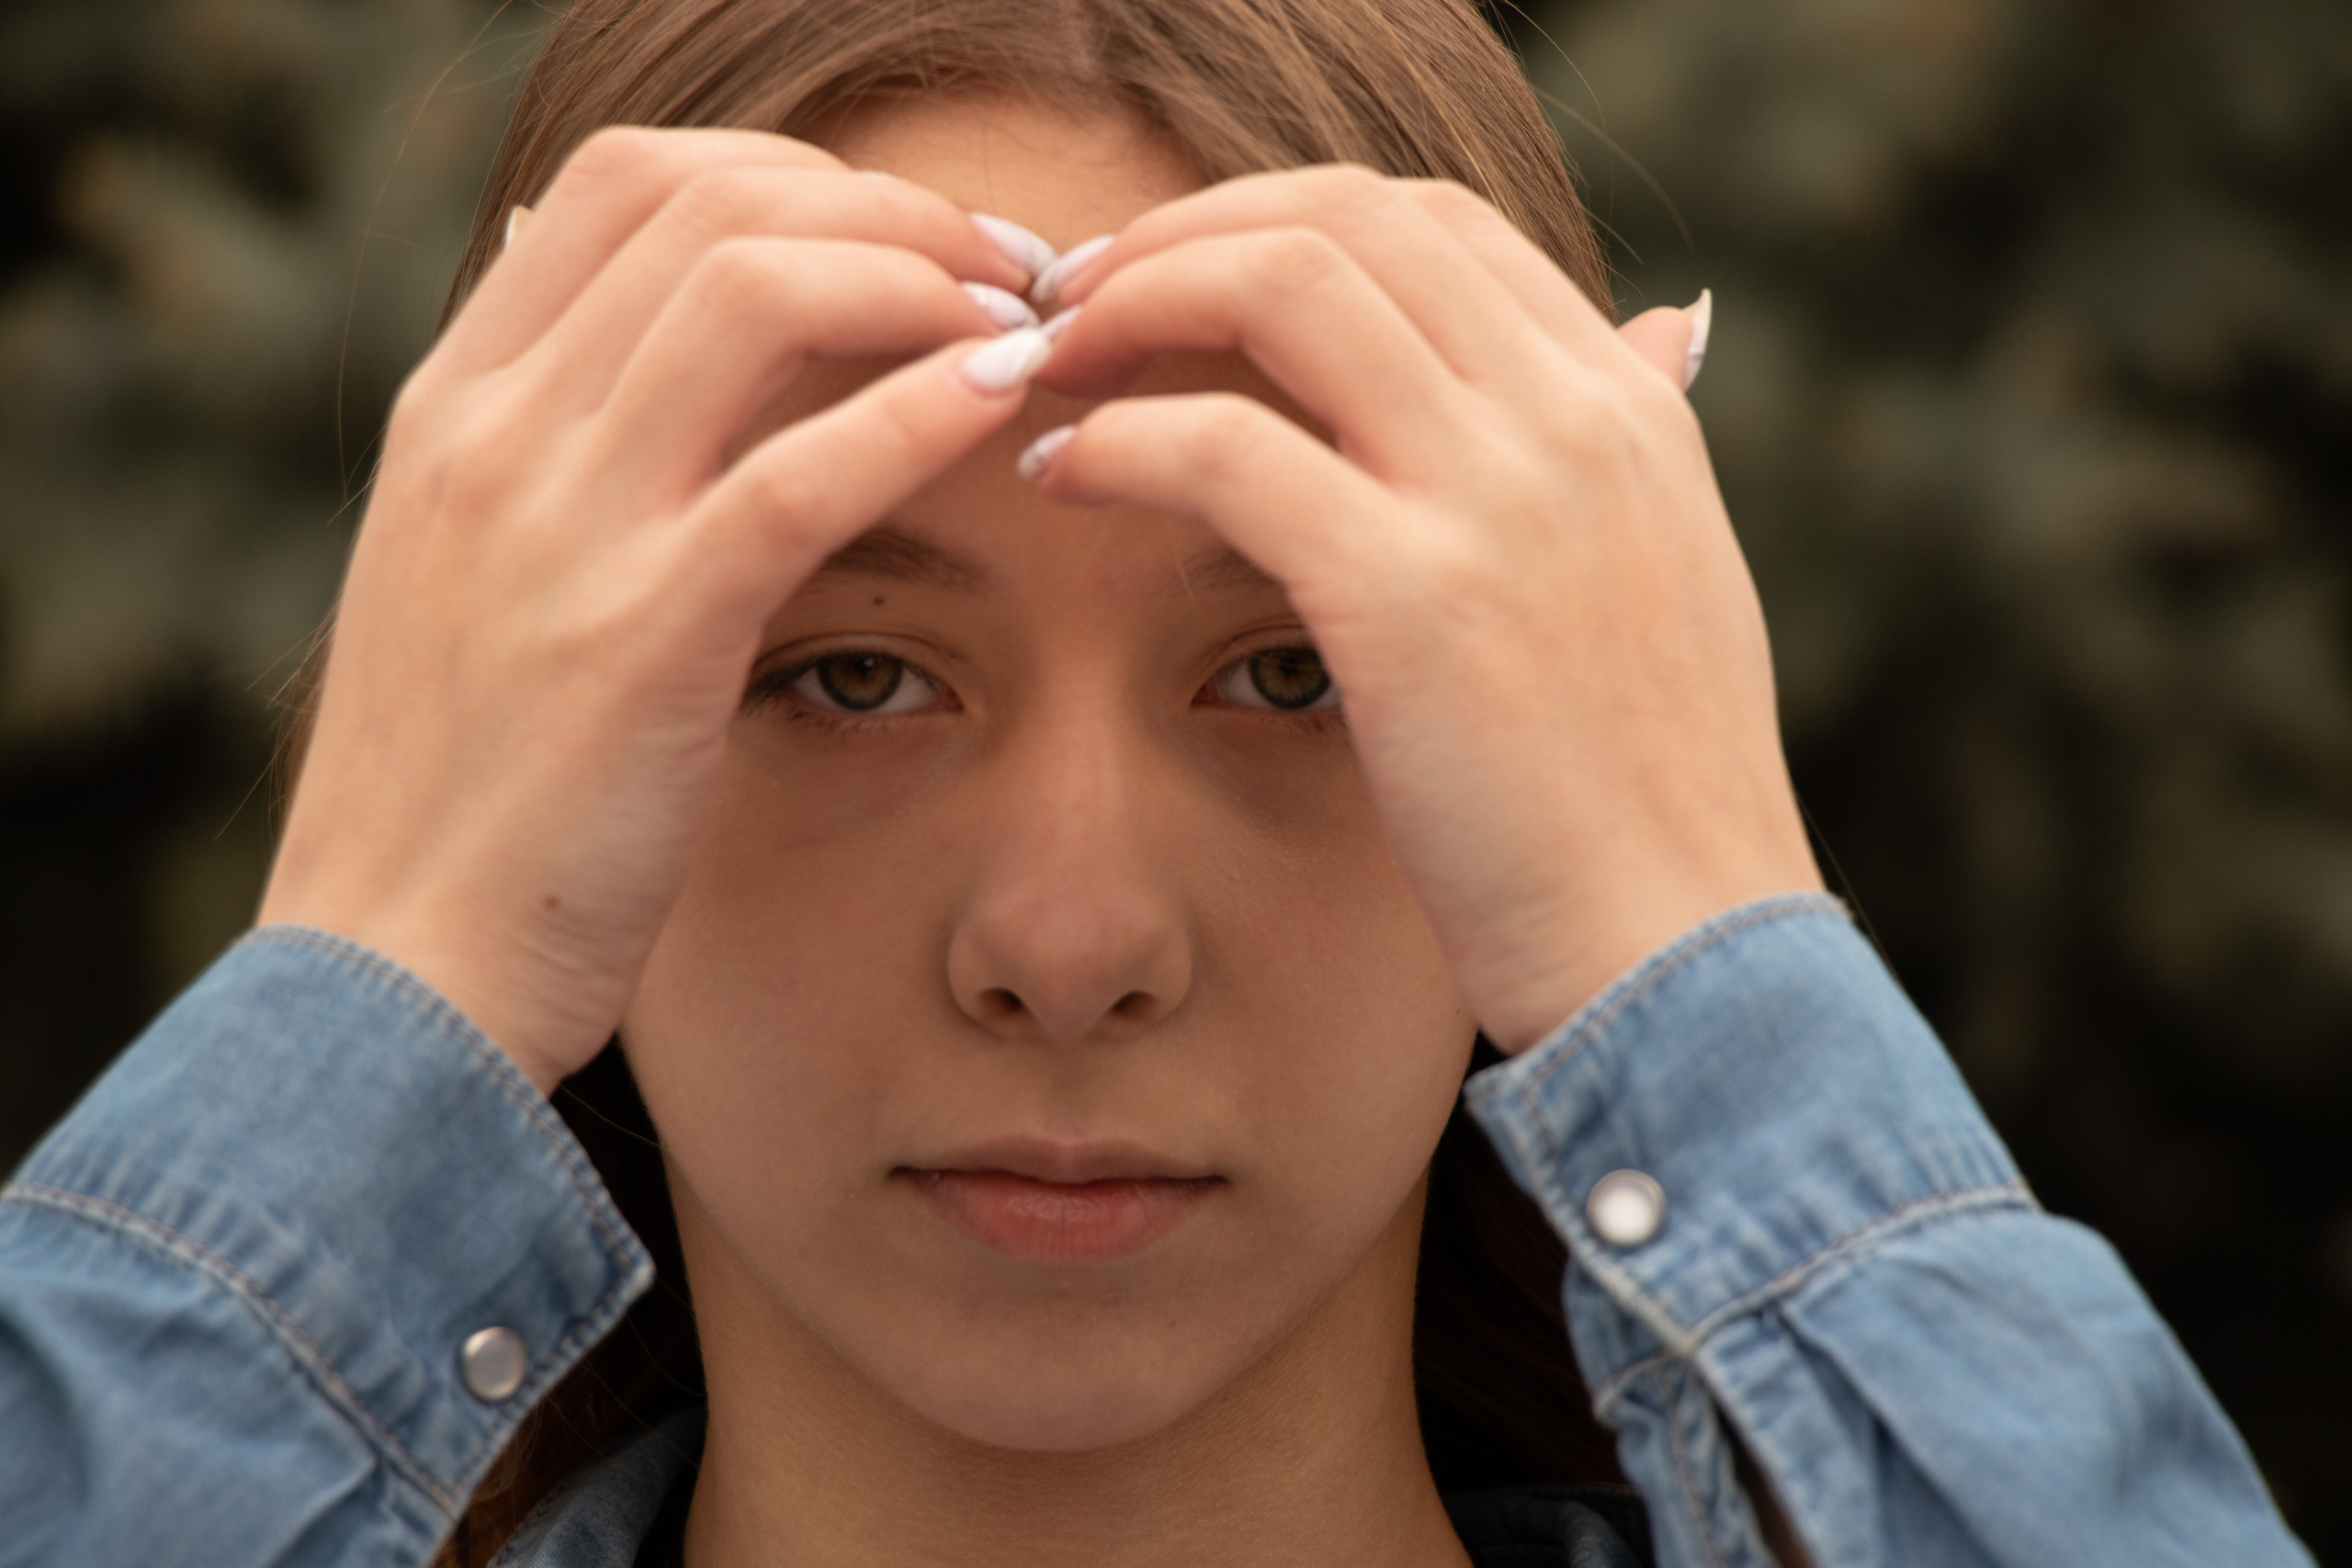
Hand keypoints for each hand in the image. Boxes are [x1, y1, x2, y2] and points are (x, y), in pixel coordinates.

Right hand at [259, 128, 1046, 1090]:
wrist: (388, 979)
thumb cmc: (458, 799)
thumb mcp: (471, 589)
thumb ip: (553, 463)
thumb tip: (658, 356)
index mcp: (453, 409)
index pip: (628, 185)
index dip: (792, 175)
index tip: (904, 233)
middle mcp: (492, 434)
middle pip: (707, 206)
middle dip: (884, 206)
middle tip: (1001, 264)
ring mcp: (556, 526)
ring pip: (756, 294)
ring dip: (919, 280)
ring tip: (1024, 322)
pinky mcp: (639, 636)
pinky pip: (800, 472)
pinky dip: (920, 410)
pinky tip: (1004, 397)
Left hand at [1027, 168, 1821, 1051]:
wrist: (1687, 959)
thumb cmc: (1650, 804)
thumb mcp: (1675, 576)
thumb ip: (1630, 448)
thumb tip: (1653, 327)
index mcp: (1626, 408)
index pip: (1434, 222)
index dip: (1279, 216)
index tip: (1177, 271)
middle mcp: (1572, 417)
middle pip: (1346, 219)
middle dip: (1186, 231)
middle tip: (1076, 294)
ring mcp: (1497, 496)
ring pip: (1284, 286)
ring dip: (1136, 298)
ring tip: (1046, 360)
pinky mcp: (1411, 596)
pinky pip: (1223, 452)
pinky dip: (1117, 438)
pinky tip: (1058, 473)